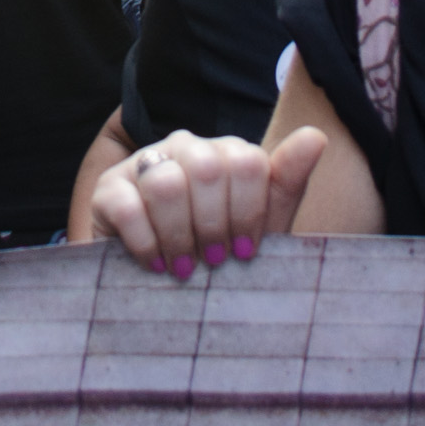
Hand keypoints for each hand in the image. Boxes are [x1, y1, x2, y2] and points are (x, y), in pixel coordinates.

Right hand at [89, 127, 326, 274]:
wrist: (164, 289)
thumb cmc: (220, 255)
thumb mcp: (260, 228)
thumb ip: (286, 183)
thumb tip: (317, 136)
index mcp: (225, 152)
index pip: (246, 162)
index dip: (249, 213)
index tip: (245, 251)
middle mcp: (185, 147)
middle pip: (207, 170)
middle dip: (214, 226)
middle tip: (214, 262)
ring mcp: (142, 163)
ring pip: (167, 184)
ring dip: (180, 236)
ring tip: (185, 268)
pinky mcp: (107, 189)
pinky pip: (129, 207)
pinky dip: (147, 244)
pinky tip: (156, 265)